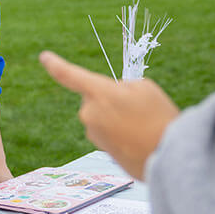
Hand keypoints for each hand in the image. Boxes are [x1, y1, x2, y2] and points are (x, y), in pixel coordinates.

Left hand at [38, 51, 178, 179]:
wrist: (170, 156)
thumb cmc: (159, 117)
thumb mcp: (144, 88)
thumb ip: (122, 87)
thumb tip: (112, 96)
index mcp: (98, 93)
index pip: (69, 75)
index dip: (55, 64)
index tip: (44, 57)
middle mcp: (89, 113)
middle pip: (96, 98)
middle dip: (112, 99)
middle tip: (138, 109)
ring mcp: (93, 134)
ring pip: (102, 116)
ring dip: (118, 117)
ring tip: (142, 125)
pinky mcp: (101, 150)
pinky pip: (109, 133)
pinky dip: (121, 133)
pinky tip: (139, 138)